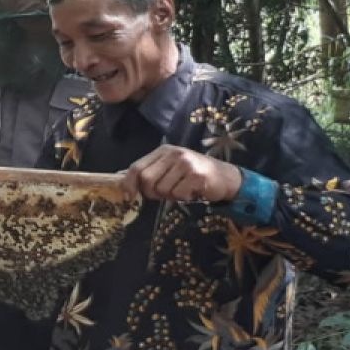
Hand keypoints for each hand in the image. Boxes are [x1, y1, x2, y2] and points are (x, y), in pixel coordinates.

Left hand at [122, 144, 242, 203]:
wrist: (224, 176)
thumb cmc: (192, 175)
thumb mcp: (170, 168)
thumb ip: (151, 173)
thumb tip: (125, 185)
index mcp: (163, 151)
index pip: (136, 167)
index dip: (129, 183)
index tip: (129, 197)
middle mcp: (173, 153)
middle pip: (147, 180)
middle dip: (152, 193)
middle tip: (165, 193)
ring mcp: (186, 163)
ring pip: (162, 190)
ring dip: (170, 196)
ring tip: (182, 189)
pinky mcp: (196, 175)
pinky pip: (178, 194)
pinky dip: (183, 198)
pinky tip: (192, 191)